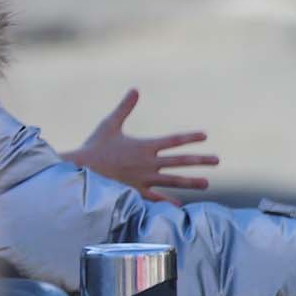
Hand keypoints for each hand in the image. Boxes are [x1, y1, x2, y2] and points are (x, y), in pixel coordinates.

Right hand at [64, 88, 216, 202]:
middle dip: (200, 160)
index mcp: (144, 146)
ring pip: (173, 181)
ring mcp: (143, 179)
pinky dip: (167, 202)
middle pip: (180, 161)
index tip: (205, 136)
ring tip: (207, 183)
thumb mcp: (109, 124)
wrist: (79, 171)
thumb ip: (124, 108)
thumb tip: (135, 89)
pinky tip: (179, 206)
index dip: (190, 137)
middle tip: (217, 160)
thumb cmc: (93, 147)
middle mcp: (148, 163)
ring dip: (191, 182)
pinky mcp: (135, 192)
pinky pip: (155, 198)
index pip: (173, 140)